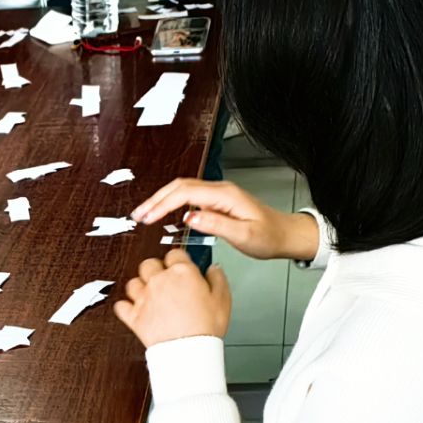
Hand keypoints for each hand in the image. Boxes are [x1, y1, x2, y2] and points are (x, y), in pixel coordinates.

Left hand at [114, 248, 232, 347]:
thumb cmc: (205, 327)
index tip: (181, 266)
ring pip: (133, 282)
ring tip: (149, 293)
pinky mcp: (134, 316)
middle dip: (157, 269)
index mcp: (182, 273)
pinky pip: (121, 306)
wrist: (188, 351)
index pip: (175, 253)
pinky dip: (125, 307)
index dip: (179, 260)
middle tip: (164, 279)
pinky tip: (132, 308)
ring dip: (140, 286)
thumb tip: (214, 269)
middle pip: (149, 264)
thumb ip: (217, 278)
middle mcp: (160, 281)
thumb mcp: (222, 299)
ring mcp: (144, 298)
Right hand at [132, 178, 320, 262]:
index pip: (186, 193)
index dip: (163, 204)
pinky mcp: (217, 201)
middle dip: (156, 199)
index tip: (148, 217)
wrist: (285, 234)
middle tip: (138, 215)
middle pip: (179, 186)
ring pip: (182, 190)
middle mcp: (220, 190)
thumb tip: (189, 217)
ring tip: (144, 214)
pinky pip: (189, 197)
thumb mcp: (244, 235)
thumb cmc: (269, 236)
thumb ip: (216, 225)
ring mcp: (218, 194)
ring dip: (162, 200)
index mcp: (225, 195)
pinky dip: (171, 203)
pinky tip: (163, 213)